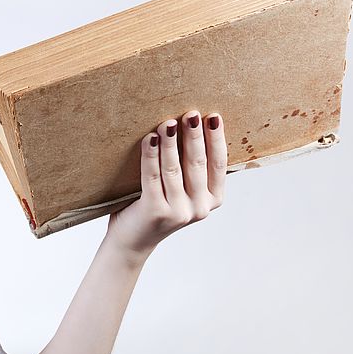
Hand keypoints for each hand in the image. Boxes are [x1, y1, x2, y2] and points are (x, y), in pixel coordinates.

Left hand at [105, 110, 227, 261]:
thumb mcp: (182, 190)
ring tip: (168, 122)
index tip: (214, 116)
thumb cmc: (156, 206)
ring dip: (171, 142)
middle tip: (191, 113)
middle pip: (198, 163)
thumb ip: (190, 169)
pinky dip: (151, 154)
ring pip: (175, 168)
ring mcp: (179, 211)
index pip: (220, 163)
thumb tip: (187, 126)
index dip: (217, 139)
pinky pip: (153, 175)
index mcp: (213, 199)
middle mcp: (200, 207)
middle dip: (194, 135)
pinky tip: (151, 138)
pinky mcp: (156, 211)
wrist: (132, 241)